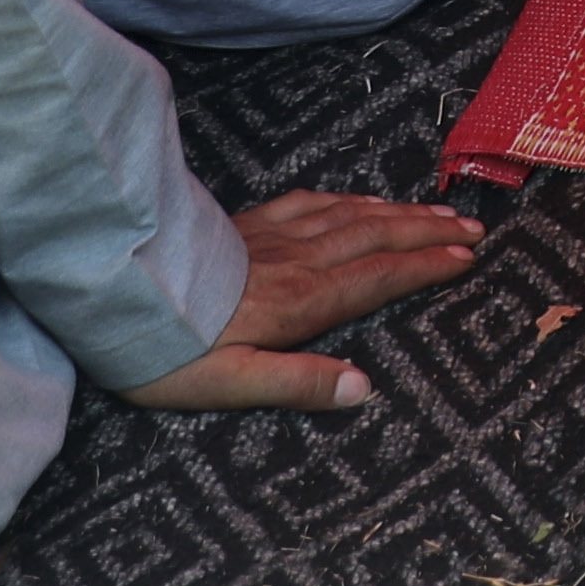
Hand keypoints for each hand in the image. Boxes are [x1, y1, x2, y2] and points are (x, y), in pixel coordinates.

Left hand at [121, 191, 482, 412]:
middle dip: (427, 231)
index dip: (426, 266)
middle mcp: (296, 260)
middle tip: (472, 225)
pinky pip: (308, 201)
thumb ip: (298, 383)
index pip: (379, 277)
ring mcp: (271, 236)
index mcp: (301, 301)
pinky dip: (344, 198)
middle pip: (375, 237)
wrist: (111, 289)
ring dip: (397, 211)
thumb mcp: (230, 384)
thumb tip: (364, 387)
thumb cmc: (167, 350)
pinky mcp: (244, 224)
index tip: (468, 256)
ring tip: (435, 208)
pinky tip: (354, 198)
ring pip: (349, 214)